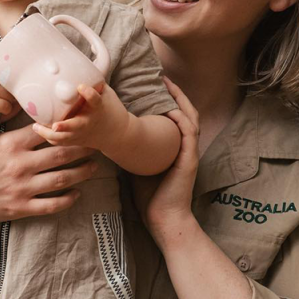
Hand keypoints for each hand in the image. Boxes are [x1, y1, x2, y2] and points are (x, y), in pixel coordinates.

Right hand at [0, 55, 18, 125]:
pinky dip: (5, 110)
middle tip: (8, 92)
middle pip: (12, 79)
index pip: (6, 58)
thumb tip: (22, 65)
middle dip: (13, 87)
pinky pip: (7, 106)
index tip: (21, 69)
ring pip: (11, 94)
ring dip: (9, 101)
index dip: (15, 65)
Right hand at [0, 122, 98, 222]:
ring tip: (94, 166)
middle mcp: (21, 165)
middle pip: (61, 154)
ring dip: (82, 172)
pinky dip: (67, 200)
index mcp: (10, 145)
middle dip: (82, 148)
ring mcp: (23, 188)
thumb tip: (2, 104)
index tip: (77, 121)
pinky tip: (77, 194)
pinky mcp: (21, 208)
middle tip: (96, 143)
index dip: (64, 125)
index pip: (45, 131)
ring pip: (62, 178)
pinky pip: (51, 205)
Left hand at [30, 82, 128, 155]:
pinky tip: (39, 130)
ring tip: (36, 126)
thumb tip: (76, 64)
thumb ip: (93, 83)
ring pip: (65, 138)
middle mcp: (89, 122)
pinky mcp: (77, 140)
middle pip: (76, 127)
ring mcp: (82, 134)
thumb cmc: (110, 110)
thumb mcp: (106, 94)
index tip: (81, 87)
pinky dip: (50, 137)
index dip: (89, 94)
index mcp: (98, 109)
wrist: (118, 134)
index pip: (95, 100)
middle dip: (65, 127)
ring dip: (50, 134)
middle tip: (54, 125)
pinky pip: (61, 142)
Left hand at [131, 78, 199, 245]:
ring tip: (168, 86)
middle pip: (185, 112)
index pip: (174, 118)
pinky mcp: (190, 160)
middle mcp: (184, 147)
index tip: (155, 86)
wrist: (164, 220)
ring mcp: (189, 153)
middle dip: (176, 94)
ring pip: (190, 118)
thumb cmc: (150, 197)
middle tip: (164, 78)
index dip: (168, 100)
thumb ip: (131, 151)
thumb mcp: (137, 167)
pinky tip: (172, 110)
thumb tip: (108, 137)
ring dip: (180, 100)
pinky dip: (181, 119)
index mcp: (173, 148)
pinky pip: (189, 134)